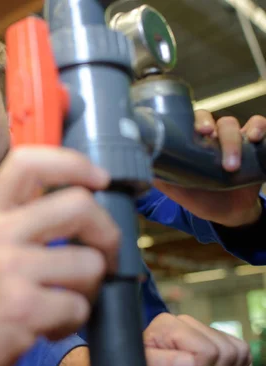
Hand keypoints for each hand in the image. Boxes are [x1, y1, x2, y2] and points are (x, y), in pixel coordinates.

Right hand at [0, 147, 119, 365]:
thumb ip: (20, 219)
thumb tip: (84, 206)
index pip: (30, 162)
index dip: (73, 163)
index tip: (100, 179)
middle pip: (79, 205)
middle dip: (107, 233)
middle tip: (104, 255)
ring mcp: (9, 269)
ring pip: (90, 263)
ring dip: (90, 289)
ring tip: (63, 300)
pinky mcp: (23, 308)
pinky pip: (79, 306)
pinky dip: (73, 321)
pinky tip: (49, 325)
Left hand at [144, 313, 250, 365]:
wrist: (141, 363)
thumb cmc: (141, 365)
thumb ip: (161, 363)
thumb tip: (190, 362)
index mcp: (168, 324)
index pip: (208, 351)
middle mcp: (186, 320)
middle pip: (226, 350)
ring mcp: (200, 327)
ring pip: (237, 350)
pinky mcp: (212, 336)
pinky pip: (240, 350)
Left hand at [154, 111, 265, 226]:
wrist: (228, 215)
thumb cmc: (200, 198)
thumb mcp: (180, 191)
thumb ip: (162, 179)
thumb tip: (143, 168)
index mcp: (195, 143)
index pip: (194, 121)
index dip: (196, 120)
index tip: (200, 131)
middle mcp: (215, 137)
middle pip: (216, 121)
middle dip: (215, 128)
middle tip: (211, 136)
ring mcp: (236, 140)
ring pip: (236, 125)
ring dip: (234, 140)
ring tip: (232, 164)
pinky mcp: (256, 147)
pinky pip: (261, 127)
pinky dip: (260, 129)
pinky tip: (255, 138)